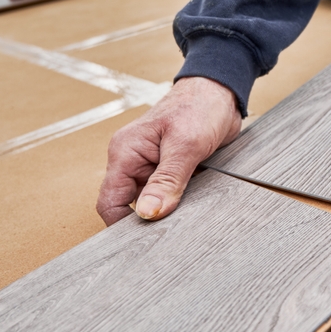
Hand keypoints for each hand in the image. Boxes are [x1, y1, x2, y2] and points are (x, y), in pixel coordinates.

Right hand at [96, 76, 241, 225]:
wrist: (221, 90)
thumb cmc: (200, 106)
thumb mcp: (186, 145)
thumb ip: (167, 180)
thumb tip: (148, 213)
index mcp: (126, 152)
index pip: (110, 201)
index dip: (122, 225)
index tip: (144, 241)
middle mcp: (133, 161)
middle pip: (128, 206)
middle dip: (146, 220)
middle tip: (169, 234)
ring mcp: (151, 166)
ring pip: (150, 203)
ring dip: (165, 212)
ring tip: (183, 219)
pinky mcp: (169, 169)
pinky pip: (167, 195)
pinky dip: (177, 203)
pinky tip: (192, 207)